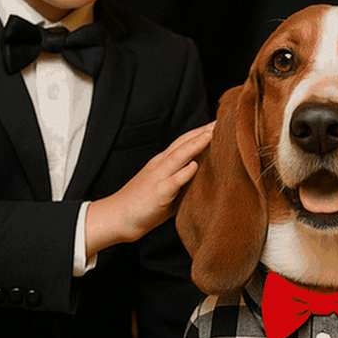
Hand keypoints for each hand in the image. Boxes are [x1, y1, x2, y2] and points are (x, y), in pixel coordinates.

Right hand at [85, 122, 213, 254]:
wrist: (116, 217)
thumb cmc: (143, 205)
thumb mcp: (165, 187)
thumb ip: (182, 180)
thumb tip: (204, 177)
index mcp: (162, 163)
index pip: (183, 142)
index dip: (200, 132)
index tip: (218, 123)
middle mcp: (160, 165)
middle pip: (183, 143)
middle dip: (202, 131)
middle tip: (221, 121)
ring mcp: (158, 178)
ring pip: (178, 156)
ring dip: (195, 144)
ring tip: (212, 134)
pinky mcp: (158, 193)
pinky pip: (173, 181)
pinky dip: (184, 173)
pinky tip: (195, 165)